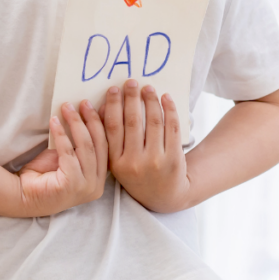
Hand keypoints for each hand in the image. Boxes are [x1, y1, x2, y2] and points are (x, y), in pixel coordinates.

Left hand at [17, 100, 107, 215]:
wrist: (22, 196)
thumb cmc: (42, 176)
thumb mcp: (65, 157)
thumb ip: (77, 145)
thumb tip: (83, 115)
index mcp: (99, 178)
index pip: (107, 147)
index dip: (103, 125)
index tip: (100, 105)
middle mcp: (97, 184)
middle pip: (100, 145)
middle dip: (92, 120)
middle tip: (83, 103)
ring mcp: (86, 186)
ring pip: (86, 147)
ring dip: (76, 123)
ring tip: (67, 107)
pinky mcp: (72, 184)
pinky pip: (68, 153)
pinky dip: (61, 134)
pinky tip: (55, 121)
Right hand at [101, 80, 188, 211]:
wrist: (165, 197)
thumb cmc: (137, 176)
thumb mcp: (117, 163)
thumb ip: (110, 140)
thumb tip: (104, 108)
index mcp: (116, 162)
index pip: (112, 128)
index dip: (112, 106)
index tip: (112, 89)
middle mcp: (134, 162)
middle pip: (132, 122)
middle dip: (130, 98)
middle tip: (130, 82)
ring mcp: (155, 160)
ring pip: (153, 122)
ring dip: (150, 101)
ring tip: (148, 88)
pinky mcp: (174, 159)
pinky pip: (172, 128)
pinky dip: (169, 110)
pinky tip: (165, 99)